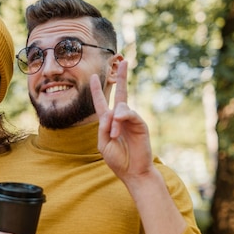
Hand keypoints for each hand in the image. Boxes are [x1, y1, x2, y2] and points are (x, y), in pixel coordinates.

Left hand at [91, 60, 152, 181]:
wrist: (133, 172)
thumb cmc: (117, 160)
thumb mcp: (103, 144)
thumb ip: (103, 128)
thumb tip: (111, 112)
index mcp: (109, 123)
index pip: (102, 103)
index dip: (96, 90)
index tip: (92, 77)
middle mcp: (121, 118)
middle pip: (121, 93)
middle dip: (122, 77)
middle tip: (123, 61)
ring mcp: (131, 120)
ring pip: (120, 108)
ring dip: (114, 122)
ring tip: (114, 135)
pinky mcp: (140, 124)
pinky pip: (129, 115)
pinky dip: (122, 120)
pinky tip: (118, 128)